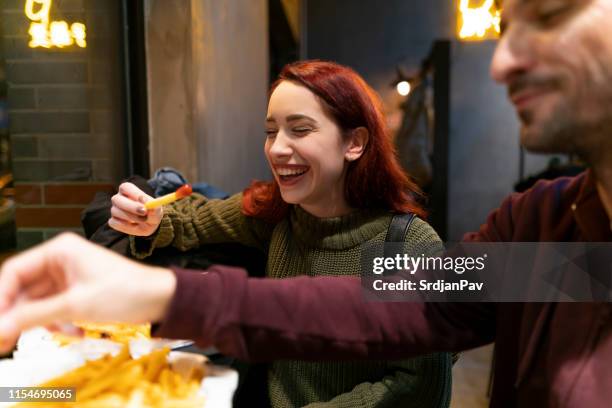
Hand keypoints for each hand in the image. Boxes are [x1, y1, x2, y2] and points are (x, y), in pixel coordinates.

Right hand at [0, 233, 175, 352]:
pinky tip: (78, 331)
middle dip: (21, 316)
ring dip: (46, 322)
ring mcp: (69, 275)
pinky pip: (55, 308)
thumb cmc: (124, 292)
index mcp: (58, 250)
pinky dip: (61, 322)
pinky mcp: (78, 290)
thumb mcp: (75, 305)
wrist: (161, 298)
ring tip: (66, 333)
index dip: (1, 299)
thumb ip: (33, 316)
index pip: (13, 272)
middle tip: (9, 341)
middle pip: (24, 289)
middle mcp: (60, 259)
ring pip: (39, 302)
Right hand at [108, 182, 162, 235]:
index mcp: (128, 190)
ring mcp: (114, 209)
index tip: (144, 200)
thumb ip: (153, 205)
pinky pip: (115, 223)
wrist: (149, 225)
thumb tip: (143, 199)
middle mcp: (119, 198)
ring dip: (132, 217)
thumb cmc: (152, 212)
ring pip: (116, 212)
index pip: (125, 187)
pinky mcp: (113, 221)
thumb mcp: (157, 210)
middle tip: (144, 212)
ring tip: (144, 220)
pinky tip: (135, 225)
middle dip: (130, 206)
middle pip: (117, 199)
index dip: (134, 193)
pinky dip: (126, 226)